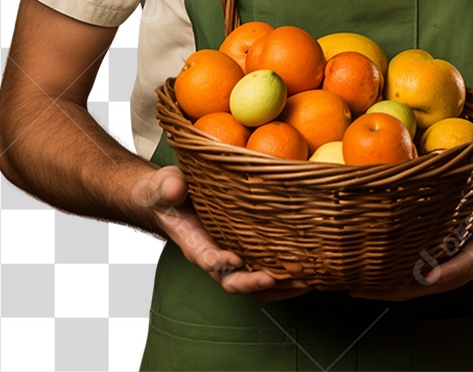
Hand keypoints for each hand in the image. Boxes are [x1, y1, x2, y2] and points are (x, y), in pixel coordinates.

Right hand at [138, 166, 310, 301]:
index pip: (207, 259)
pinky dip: (285, 275)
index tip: (236, 260)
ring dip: (280, 286)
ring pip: (255, 283)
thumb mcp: (165, 186)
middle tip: (282, 278)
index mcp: (194, 243)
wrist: (173, 198)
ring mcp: (231, 254)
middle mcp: (215, 255)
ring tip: (306, 281)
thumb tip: (175, 188)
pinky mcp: (246, 247)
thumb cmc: (168, 193)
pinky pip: (265, 268)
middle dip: (258, 283)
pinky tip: (307, 268)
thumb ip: (168, 188)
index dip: (221, 263)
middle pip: (236, 281)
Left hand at [348, 151, 472, 301]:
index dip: (449, 270)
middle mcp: (460, 266)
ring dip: (384, 289)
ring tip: (352, 286)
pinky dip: (385, 281)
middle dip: (398, 289)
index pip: (467, 262)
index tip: (430, 275)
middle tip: (366, 286)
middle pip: (428, 285)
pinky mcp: (432, 268)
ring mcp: (445, 271)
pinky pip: (408, 278)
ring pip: (413, 287)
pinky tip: (358, 278)